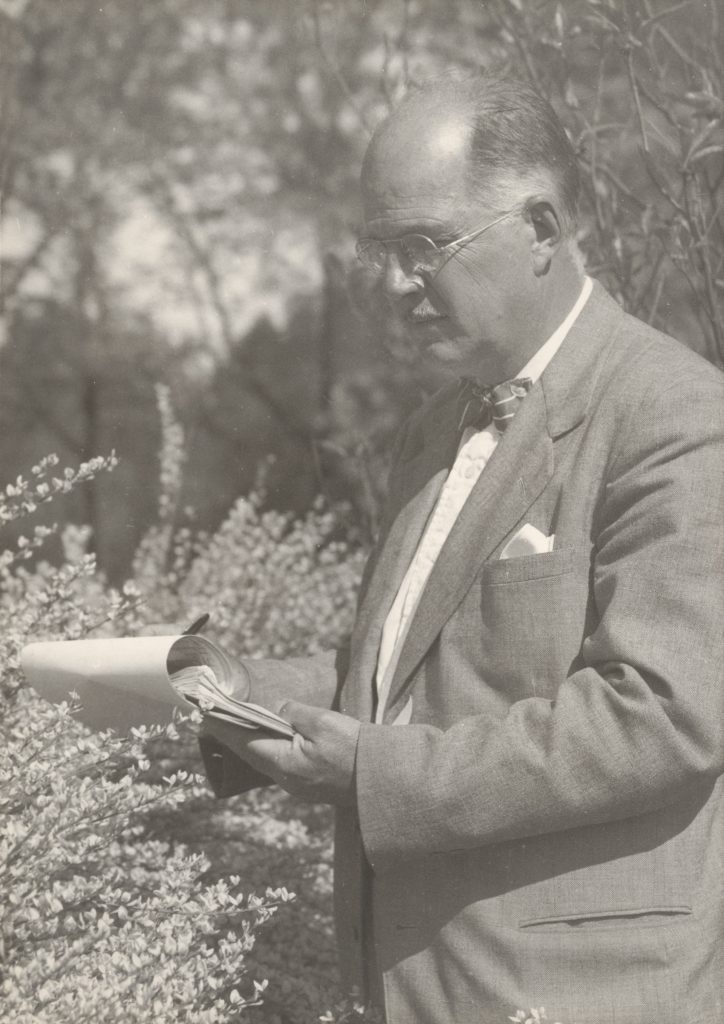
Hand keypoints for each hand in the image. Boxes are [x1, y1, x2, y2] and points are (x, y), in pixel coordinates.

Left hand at [202, 702, 360, 805]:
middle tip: (214, 715)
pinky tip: (268, 738)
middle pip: (251, 753)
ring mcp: (298, 785)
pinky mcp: (309, 784)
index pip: (245, 742)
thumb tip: (278, 709)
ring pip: (265, 759)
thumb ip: (295, 713)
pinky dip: (268, 748)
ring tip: (235, 723)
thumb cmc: (353, 748)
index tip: (205, 713)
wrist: (382, 778)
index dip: (224, 726)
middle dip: (232, 733)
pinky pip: (280, 763)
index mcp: (285, 763)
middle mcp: (286, 779)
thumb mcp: (323, 722)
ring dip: (249, 741)